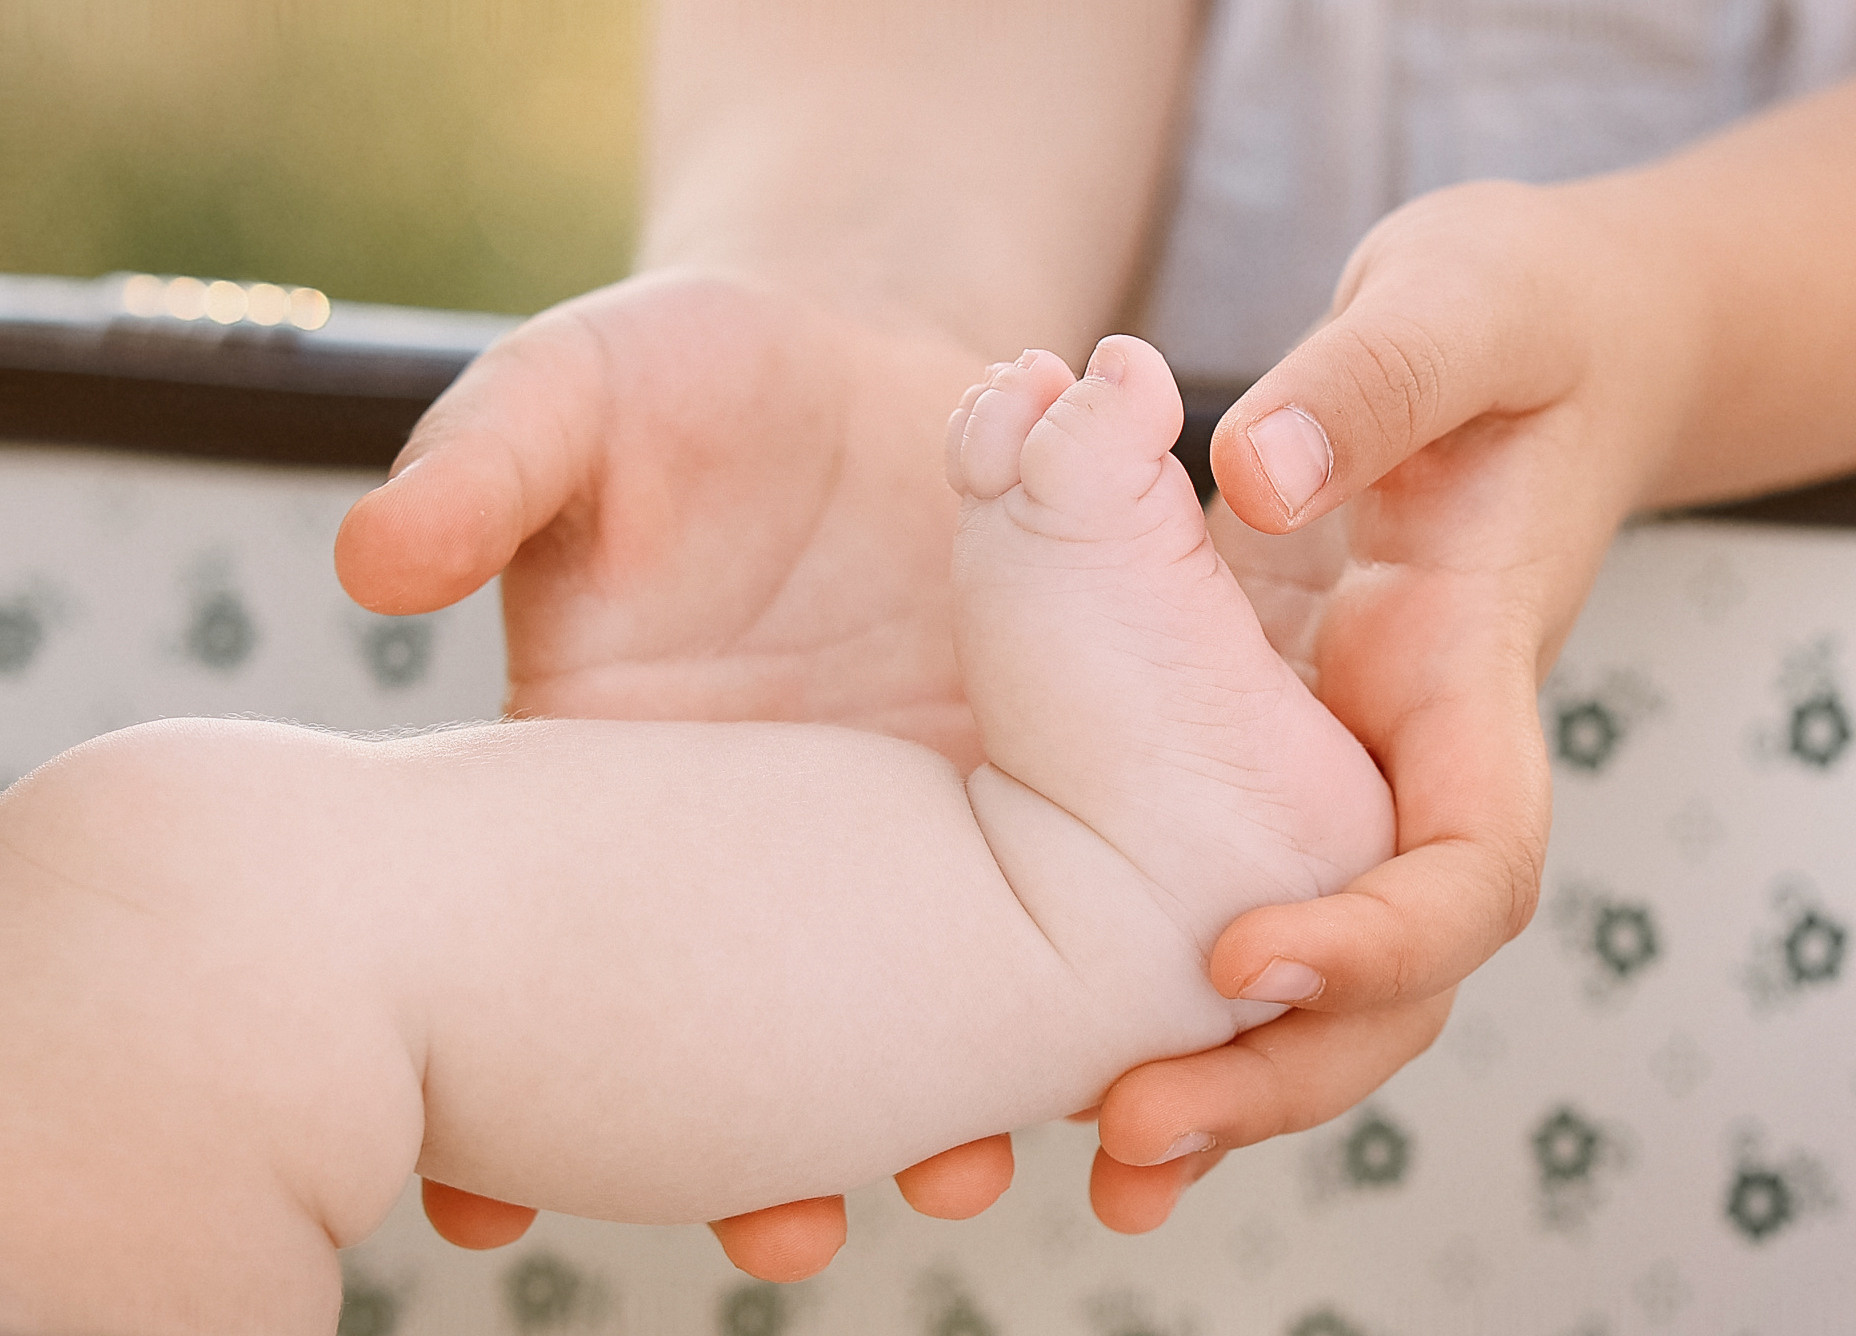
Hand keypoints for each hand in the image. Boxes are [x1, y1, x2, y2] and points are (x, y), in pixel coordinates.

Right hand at [337, 269, 1019, 1276]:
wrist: (880, 351)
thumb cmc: (700, 380)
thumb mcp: (584, 394)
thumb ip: (488, 466)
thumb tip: (375, 561)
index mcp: (630, 772)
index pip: (570, 949)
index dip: (524, 1082)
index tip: (494, 1204)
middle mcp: (778, 839)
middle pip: (766, 1026)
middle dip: (773, 1144)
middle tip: (785, 1225)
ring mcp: (918, 825)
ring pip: (931, 1002)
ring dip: (943, 1103)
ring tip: (963, 1170)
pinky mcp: (1043, 775)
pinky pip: (1072, 894)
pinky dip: (1091, 976)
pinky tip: (1114, 1046)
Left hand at [1082, 179, 1698, 1226]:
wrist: (1536, 352)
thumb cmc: (1524, 324)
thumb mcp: (1462, 304)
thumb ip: (1374, 383)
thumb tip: (1253, 476)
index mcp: (1473, 674)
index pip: (1473, 864)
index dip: (1378, 939)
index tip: (1244, 954)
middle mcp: (1409, 757)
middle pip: (1386, 978)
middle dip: (1277, 1072)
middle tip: (1132, 1125)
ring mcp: (1340, 771)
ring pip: (1305, 974)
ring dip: (1215, 1073)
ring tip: (1095, 1153)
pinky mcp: (1267, 754)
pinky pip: (1219, 891)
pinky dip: (1159, 984)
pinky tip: (1061, 1059)